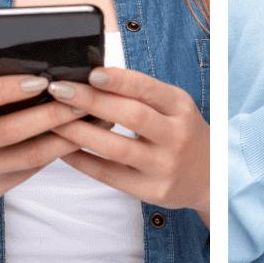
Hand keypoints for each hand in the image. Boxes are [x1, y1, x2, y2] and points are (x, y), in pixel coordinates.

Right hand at [0, 75, 81, 202]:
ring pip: (31, 155)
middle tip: (85, 98)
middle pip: (12, 130)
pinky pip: (30, 170)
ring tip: (92, 119)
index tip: (42, 80)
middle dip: (55, 113)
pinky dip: (57, 153)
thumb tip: (44, 76)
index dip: (8, 88)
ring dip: (68, 136)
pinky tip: (77, 140)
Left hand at [45, 68, 209, 222]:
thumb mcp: (175, 108)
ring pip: (116, 148)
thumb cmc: (183, 133)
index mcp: (181, 107)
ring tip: (52, 120)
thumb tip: (94, 76)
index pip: (149, 89)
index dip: (120, 80)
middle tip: (58, 90)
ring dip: (79, 133)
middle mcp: (177, 135)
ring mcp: (165, 165)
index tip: (91, 72)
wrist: (211, 176)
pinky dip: (83, 162)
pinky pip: (109, 175)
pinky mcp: (152, 190)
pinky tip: (63, 150)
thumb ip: (142, 95)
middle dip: (91, 101)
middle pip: (131, 116)